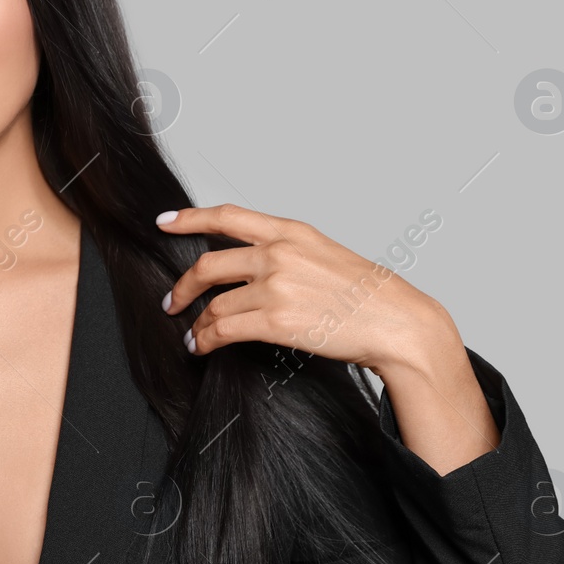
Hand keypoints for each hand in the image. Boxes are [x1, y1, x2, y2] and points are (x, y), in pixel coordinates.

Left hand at [156, 203, 453, 374]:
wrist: (398, 322)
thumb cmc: (368, 295)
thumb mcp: (326, 254)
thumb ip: (287, 253)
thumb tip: (253, 266)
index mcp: (292, 232)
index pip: (228, 216)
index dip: (190, 218)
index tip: (164, 221)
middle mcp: (279, 254)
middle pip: (208, 265)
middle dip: (182, 286)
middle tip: (171, 301)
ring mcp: (276, 286)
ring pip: (214, 304)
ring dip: (197, 323)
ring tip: (193, 335)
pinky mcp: (276, 320)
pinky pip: (223, 329)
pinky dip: (205, 340)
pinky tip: (202, 346)